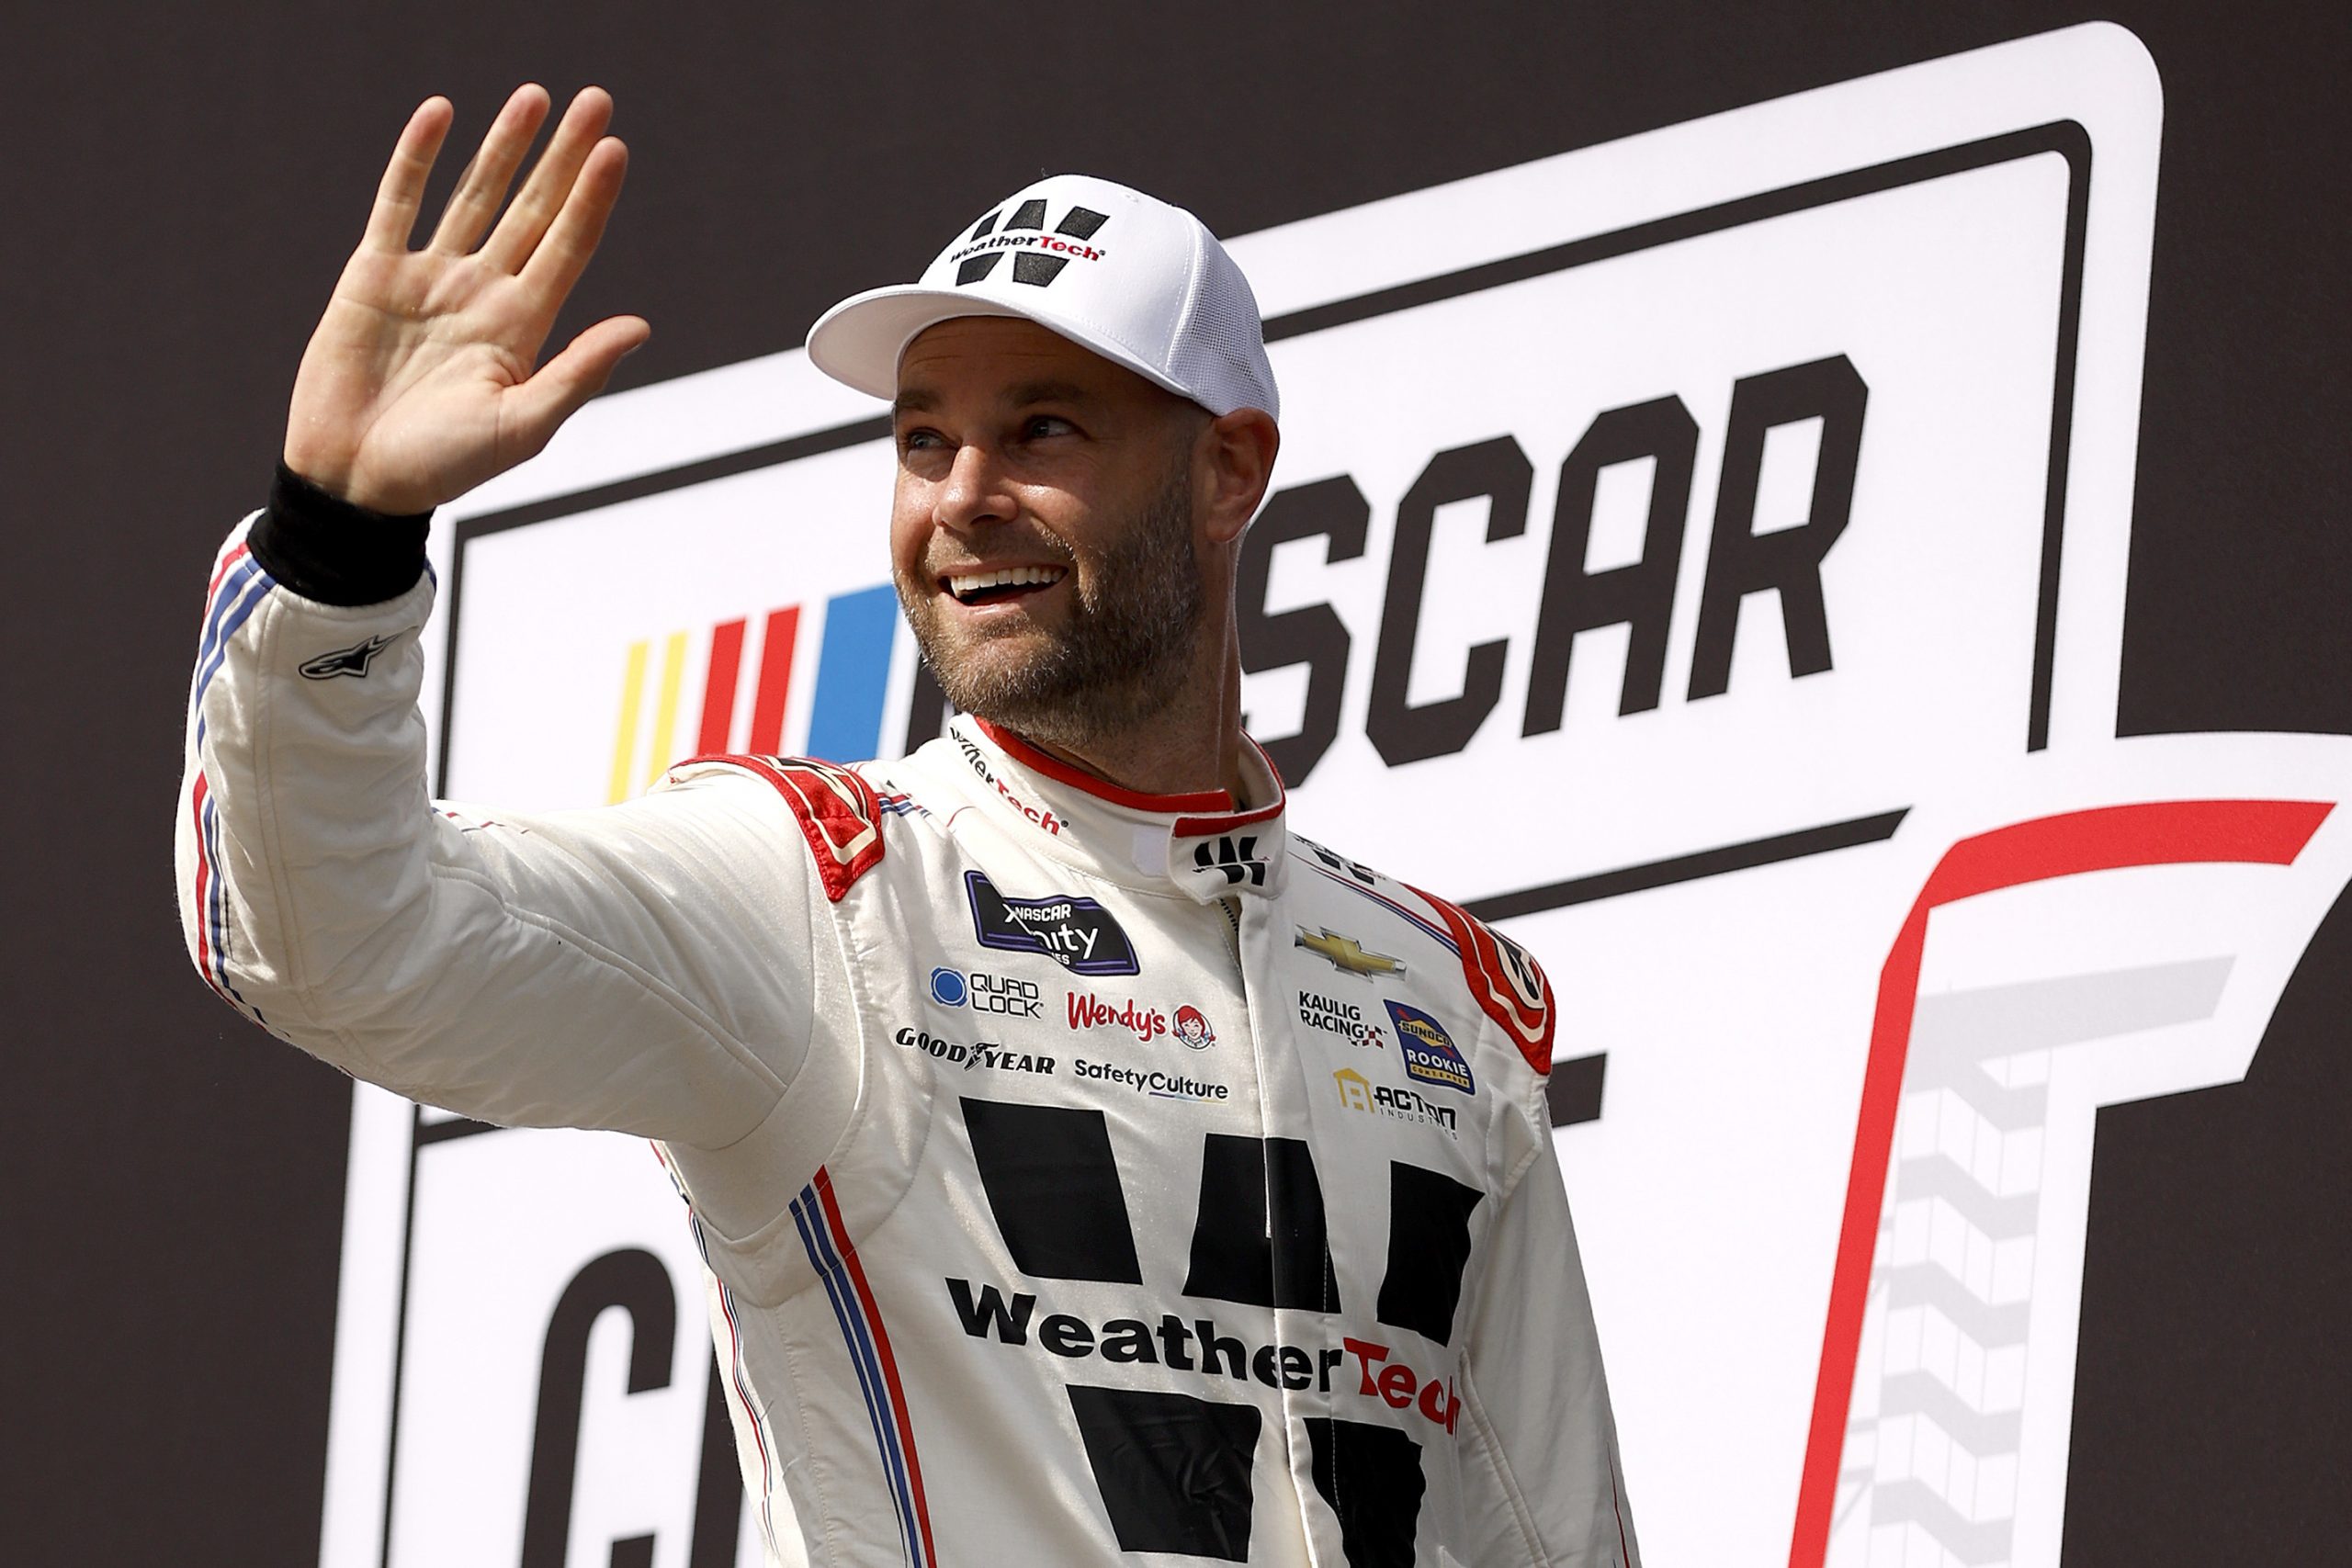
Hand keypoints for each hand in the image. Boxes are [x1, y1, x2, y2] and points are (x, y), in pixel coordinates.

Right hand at [281, 86, 650, 514]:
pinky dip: (418, 158)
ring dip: (504, 147)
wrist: (357, 481)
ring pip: (475, 195)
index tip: (617, 149)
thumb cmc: (443, 467)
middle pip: (533, 208)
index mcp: (523, 327)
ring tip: (535, 97)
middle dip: (564, 157)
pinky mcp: (373, 274)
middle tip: (596, 102)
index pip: (569, 246)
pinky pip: (398, 203)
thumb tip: (641, 325)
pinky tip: (442, 114)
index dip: (593, 198)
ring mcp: (430, 279)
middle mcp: (483, 293)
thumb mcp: (522, 425)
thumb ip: (578, 372)